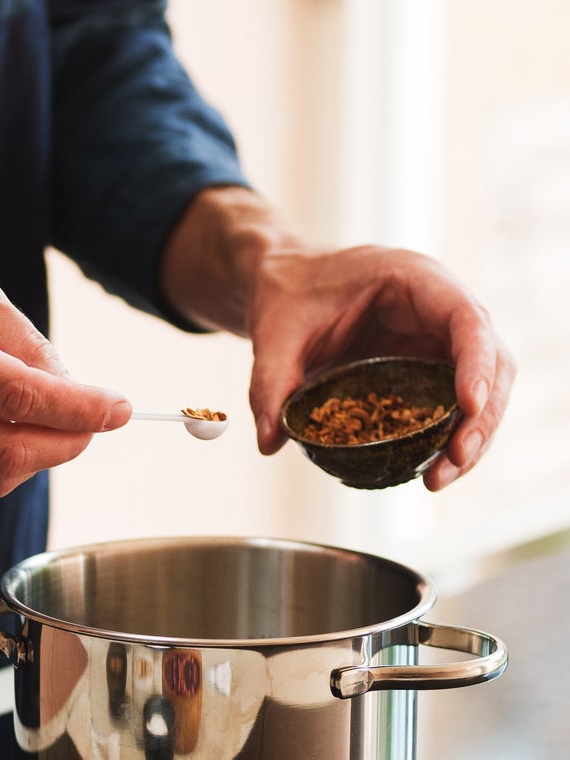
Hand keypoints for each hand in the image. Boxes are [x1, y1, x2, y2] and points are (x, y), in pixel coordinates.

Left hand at [245, 242, 514, 490]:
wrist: (285, 286)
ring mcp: (438, 339)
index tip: (468, 406)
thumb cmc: (288, 295)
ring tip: (438, 478)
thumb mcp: (273, 336)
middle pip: (492, 361)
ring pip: (483, 387)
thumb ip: (270, 384)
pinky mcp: (427, 366)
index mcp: (415, 281)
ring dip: (472, 434)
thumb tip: (268, 443)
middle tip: (453, 461)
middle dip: (480, 416)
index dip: (476, 363)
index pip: (467, 319)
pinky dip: (449, 435)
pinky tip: (431, 468)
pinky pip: (454, 401)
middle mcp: (440, 309)